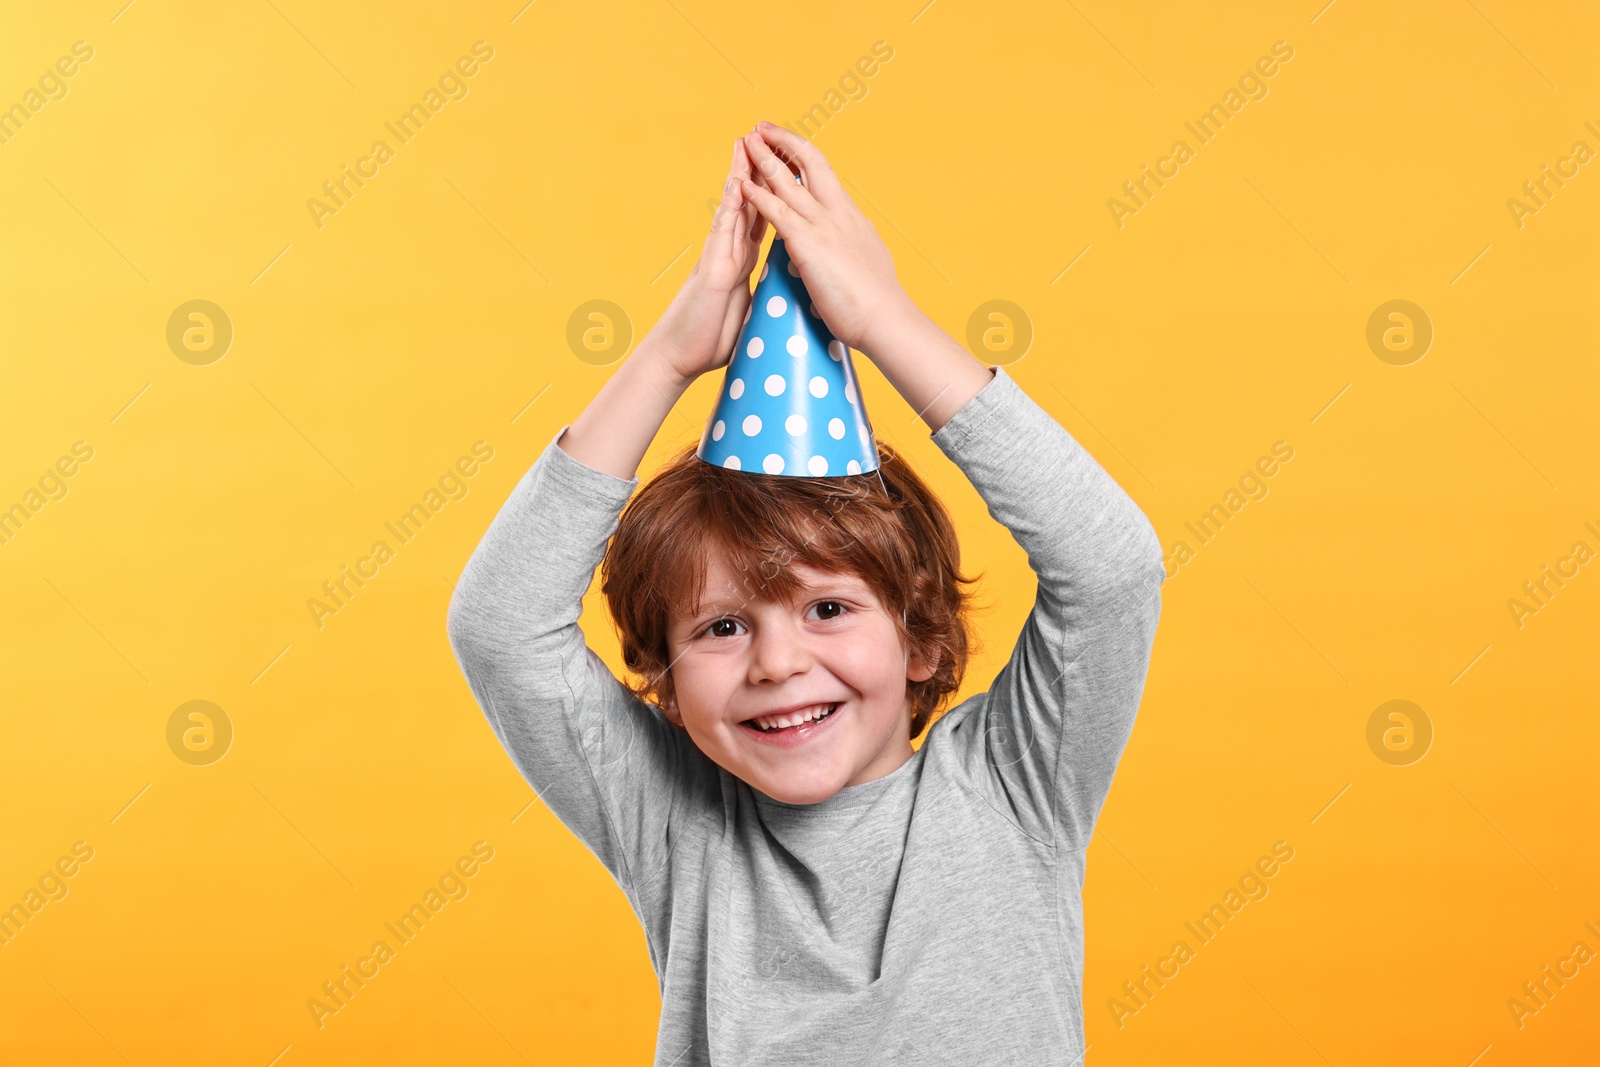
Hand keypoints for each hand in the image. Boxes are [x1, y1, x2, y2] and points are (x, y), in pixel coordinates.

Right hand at [642, 137, 768, 382]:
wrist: (680, 358)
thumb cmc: (708, 340)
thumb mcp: (744, 314)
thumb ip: (757, 298)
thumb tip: (777, 301)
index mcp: (741, 263)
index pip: (764, 219)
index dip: (775, 193)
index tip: (788, 169)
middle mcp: (730, 252)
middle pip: (750, 203)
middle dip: (760, 171)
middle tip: (768, 138)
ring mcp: (719, 256)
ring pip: (734, 207)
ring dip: (741, 174)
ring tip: (748, 142)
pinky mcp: (711, 267)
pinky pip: (722, 229)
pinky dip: (730, 204)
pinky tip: (736, 181)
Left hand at [736, 121, 910, 351]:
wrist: (885, 318)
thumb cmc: (879, 299)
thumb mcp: (870, 257)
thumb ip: (859, 241)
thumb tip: (862, 235)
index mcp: (851, 216)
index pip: (825, 173)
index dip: (802, 154)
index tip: (786, 142)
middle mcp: (838, 213)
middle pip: (810, 163)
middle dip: (783, 142)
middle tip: (761, 128)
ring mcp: (824, 226)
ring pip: (789, 182)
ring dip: (764, 159)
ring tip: (746, 141)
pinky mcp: (810, 245)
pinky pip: (778, 212)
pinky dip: (758, 196)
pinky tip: (741, 184)